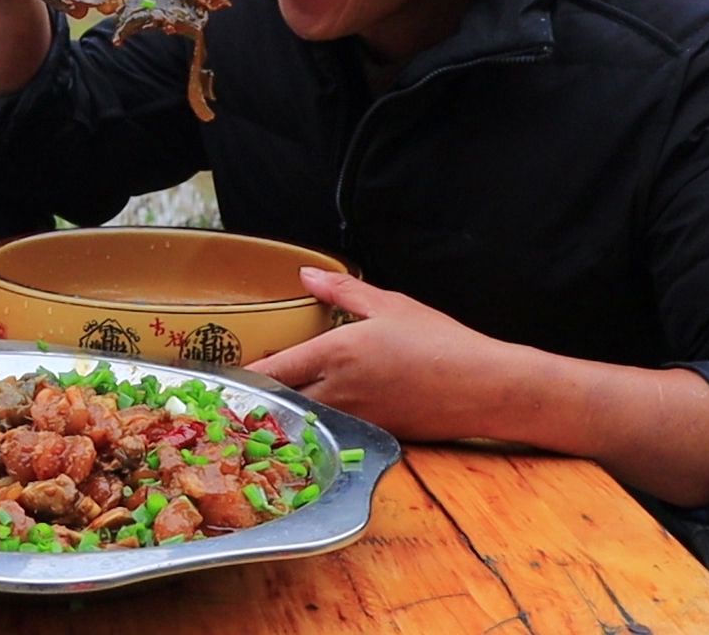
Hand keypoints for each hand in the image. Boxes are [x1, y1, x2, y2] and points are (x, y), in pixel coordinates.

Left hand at [248, 267, 519, 441]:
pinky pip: (332, 431)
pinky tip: (314, 415)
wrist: (484, 387)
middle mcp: (337, 391)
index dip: (243, 376)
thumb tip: (305, 274)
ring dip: (285, 414)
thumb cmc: (438, 340)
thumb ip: (341, 291)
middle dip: (259, 398)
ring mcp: (354, 418)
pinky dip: (316, 425)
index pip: (271, 372)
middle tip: (241, 391)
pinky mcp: (372, 435)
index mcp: (335, 353)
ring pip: (303, 420)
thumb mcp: (389, 304)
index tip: (224, 375)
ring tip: (271, 403)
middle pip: (279, 402)